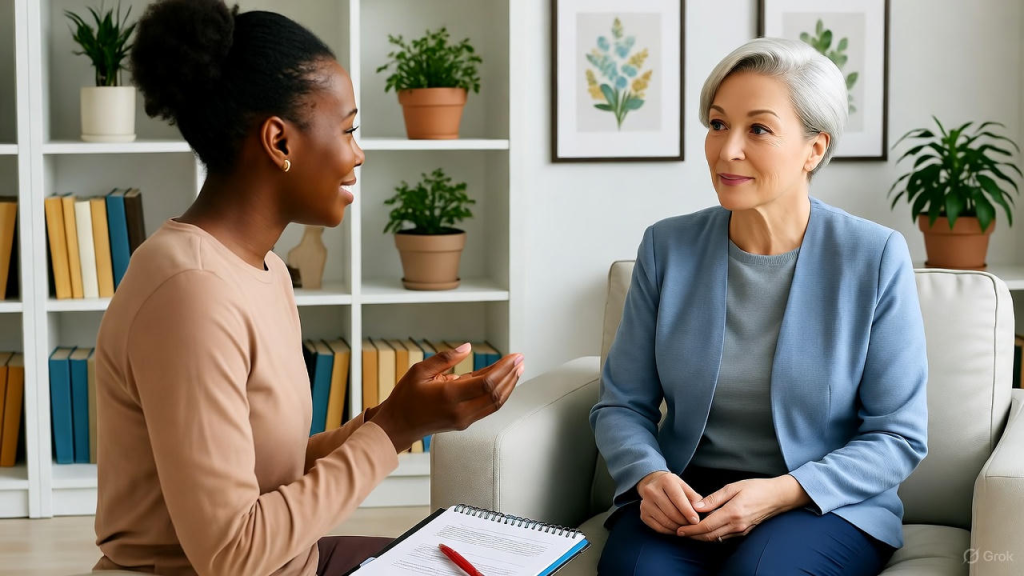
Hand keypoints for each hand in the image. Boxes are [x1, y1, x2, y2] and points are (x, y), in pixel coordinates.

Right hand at [370, 343, 523, 451]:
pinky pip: (489, 408)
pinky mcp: (465, 423)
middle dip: (511, 375)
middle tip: (520, 359)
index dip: (504, 369)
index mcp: (449, 396)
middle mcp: (460, 411)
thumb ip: (444, 359)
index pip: (486, 383)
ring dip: (509, 385)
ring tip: (518, 369)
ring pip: (496, 403)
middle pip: (496, 394)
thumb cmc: (406, 397)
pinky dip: (500, 394)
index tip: (514, 357)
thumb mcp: (419, 371)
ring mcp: (464, 420)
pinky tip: (505, 382)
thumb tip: (468, 348)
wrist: (398, 426)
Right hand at [636, 471, 703, 534]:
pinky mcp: (643, 514)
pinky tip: (676, 529)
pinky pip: (658, 528)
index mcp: (665, 480)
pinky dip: (669, 531)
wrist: (653, 484)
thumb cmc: (673, 487)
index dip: (688, 512)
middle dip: (684, 522)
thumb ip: (694, 497)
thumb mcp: (684, 486)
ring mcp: (645, 503)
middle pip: (671, 512)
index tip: (696, 521)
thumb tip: (700, 510)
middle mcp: (652, 490)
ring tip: (686, 528)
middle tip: (692, 526)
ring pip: (665, 521)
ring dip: (678, 528)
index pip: (678, 499)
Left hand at [675, 475, 810, 541]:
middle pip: (709, 536)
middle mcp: (736, 525)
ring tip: (689, 532)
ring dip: (702, 537)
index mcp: (732, 513)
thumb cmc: (756, 488)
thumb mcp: (733, 487)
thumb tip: (697, 506)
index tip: (679, 529)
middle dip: (693, 536)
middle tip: (679, 532)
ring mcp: (741, 530)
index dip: (691, 530)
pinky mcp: (744, 532)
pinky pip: (725, 537)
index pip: (706, 526)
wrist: (778, 497)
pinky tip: (705, 530)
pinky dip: (713, 536)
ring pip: (716, 539)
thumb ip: (714, 498)